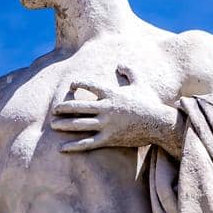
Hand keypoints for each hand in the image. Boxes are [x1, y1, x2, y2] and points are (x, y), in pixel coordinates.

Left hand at [50, 81, 179, 153]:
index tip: (71, 85)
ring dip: (64, 124)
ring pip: (80, 124)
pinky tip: (62, 148)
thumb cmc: (150, 103)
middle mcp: (106, 107)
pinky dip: (74, 146)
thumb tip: (121, 64)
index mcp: (112, 93)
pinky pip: (87, 143)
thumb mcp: (140, 84)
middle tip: (54, 108)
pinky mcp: (109, 138)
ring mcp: (106, 124)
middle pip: (79, 106)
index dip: (79, 83)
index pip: (90, 85)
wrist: (159, 123)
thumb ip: (130, 73)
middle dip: (64, 107)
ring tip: (53, 125)